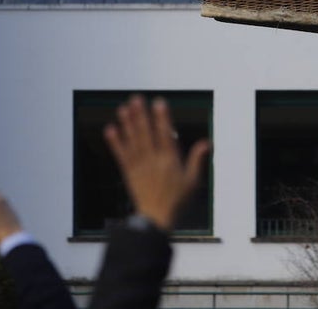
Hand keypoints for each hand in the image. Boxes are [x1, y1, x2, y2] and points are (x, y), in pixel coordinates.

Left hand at [103, 95, 210, 231]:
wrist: (156, 219)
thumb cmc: (177, 201)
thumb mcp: (192, 181)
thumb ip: (197, 160)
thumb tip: (207, 142)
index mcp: (169, 160)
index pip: (165, 134)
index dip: (162, 117)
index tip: (159, 102)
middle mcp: (153, 160)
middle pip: (146, 133)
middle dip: (141, 115)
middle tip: (136, 98)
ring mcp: (139, 165)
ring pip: (132, 141)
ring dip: (127, 124)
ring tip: (123, 108)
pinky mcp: (129, 172)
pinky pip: (121, 154)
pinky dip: (115, 142)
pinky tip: (110, 129)